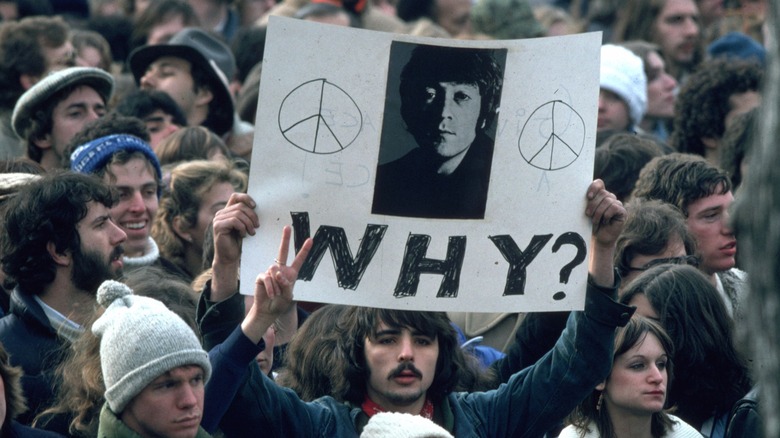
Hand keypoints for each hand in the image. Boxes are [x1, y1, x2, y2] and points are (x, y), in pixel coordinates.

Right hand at [212, 193, 258, 266]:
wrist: (229, 257)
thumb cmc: (238, 242)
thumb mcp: (244, 225)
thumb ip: (246, 215)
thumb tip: (257, 205)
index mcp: (227, 211)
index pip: (236, 196)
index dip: (246, 198)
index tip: (255, 206)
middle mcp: (220, 213)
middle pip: (240, 206)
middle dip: (252, 216)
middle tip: (257, 226)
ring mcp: (218, 219)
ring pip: (238, 213)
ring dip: (248, 223)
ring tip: (252, 232)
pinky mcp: (218, 226)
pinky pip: (234, 221)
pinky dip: (242, 228)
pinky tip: (243, 235)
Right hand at [242, 226, 312, 342]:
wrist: (268, 310)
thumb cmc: (280, 303)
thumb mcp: (288, 295)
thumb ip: (285, 283)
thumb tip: (277, 272)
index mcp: (291, 273)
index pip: (299, 260)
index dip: (304, 250)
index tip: (310, 240)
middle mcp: (281, 270)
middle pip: (282, 252)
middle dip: (285, 239)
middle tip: (287, 227)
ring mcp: (270, 272)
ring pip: (275, 271)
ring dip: (276, 284)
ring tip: (276, 294)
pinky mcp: (261, 276)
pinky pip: (267, 277)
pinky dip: (270, 287)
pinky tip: (271, 294)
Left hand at [585, 179, 624, 247]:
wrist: (599, 238)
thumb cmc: (590, 224)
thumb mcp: (586, 211)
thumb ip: (587, 202)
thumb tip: (583, 194)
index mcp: (600, 195)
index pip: (599, 183)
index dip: (594, 187)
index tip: (588, 197)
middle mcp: (609, 197)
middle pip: (603, 193)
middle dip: (593, 204)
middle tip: (588, 214)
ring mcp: (617, 203)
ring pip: (608, 200)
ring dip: (598, 212)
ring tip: (595, 221)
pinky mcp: (622, 211)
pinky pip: (614, 207)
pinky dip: (607, 214)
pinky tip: (605, 221)